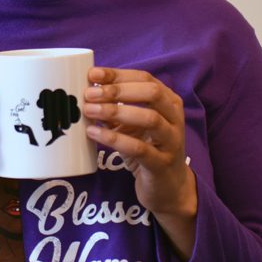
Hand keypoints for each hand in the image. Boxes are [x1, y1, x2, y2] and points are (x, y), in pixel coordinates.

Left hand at [83, 67, 197, 258]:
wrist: (167, 187)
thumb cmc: (146, 147)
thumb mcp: (131, 124)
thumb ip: (114, 107)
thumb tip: (86, 90)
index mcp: (168, 102)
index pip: (145, 78)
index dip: (118, 74)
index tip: (93, 74)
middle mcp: (174, 118)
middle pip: (152, 93)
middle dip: (118, 91)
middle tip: (90, 94)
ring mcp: (172, 141)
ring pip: (149, 118)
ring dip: (116, 112)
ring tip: (89, 111)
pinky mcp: (162, 164)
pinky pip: (139, 148)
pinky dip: (115, 139)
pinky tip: (94, 133)